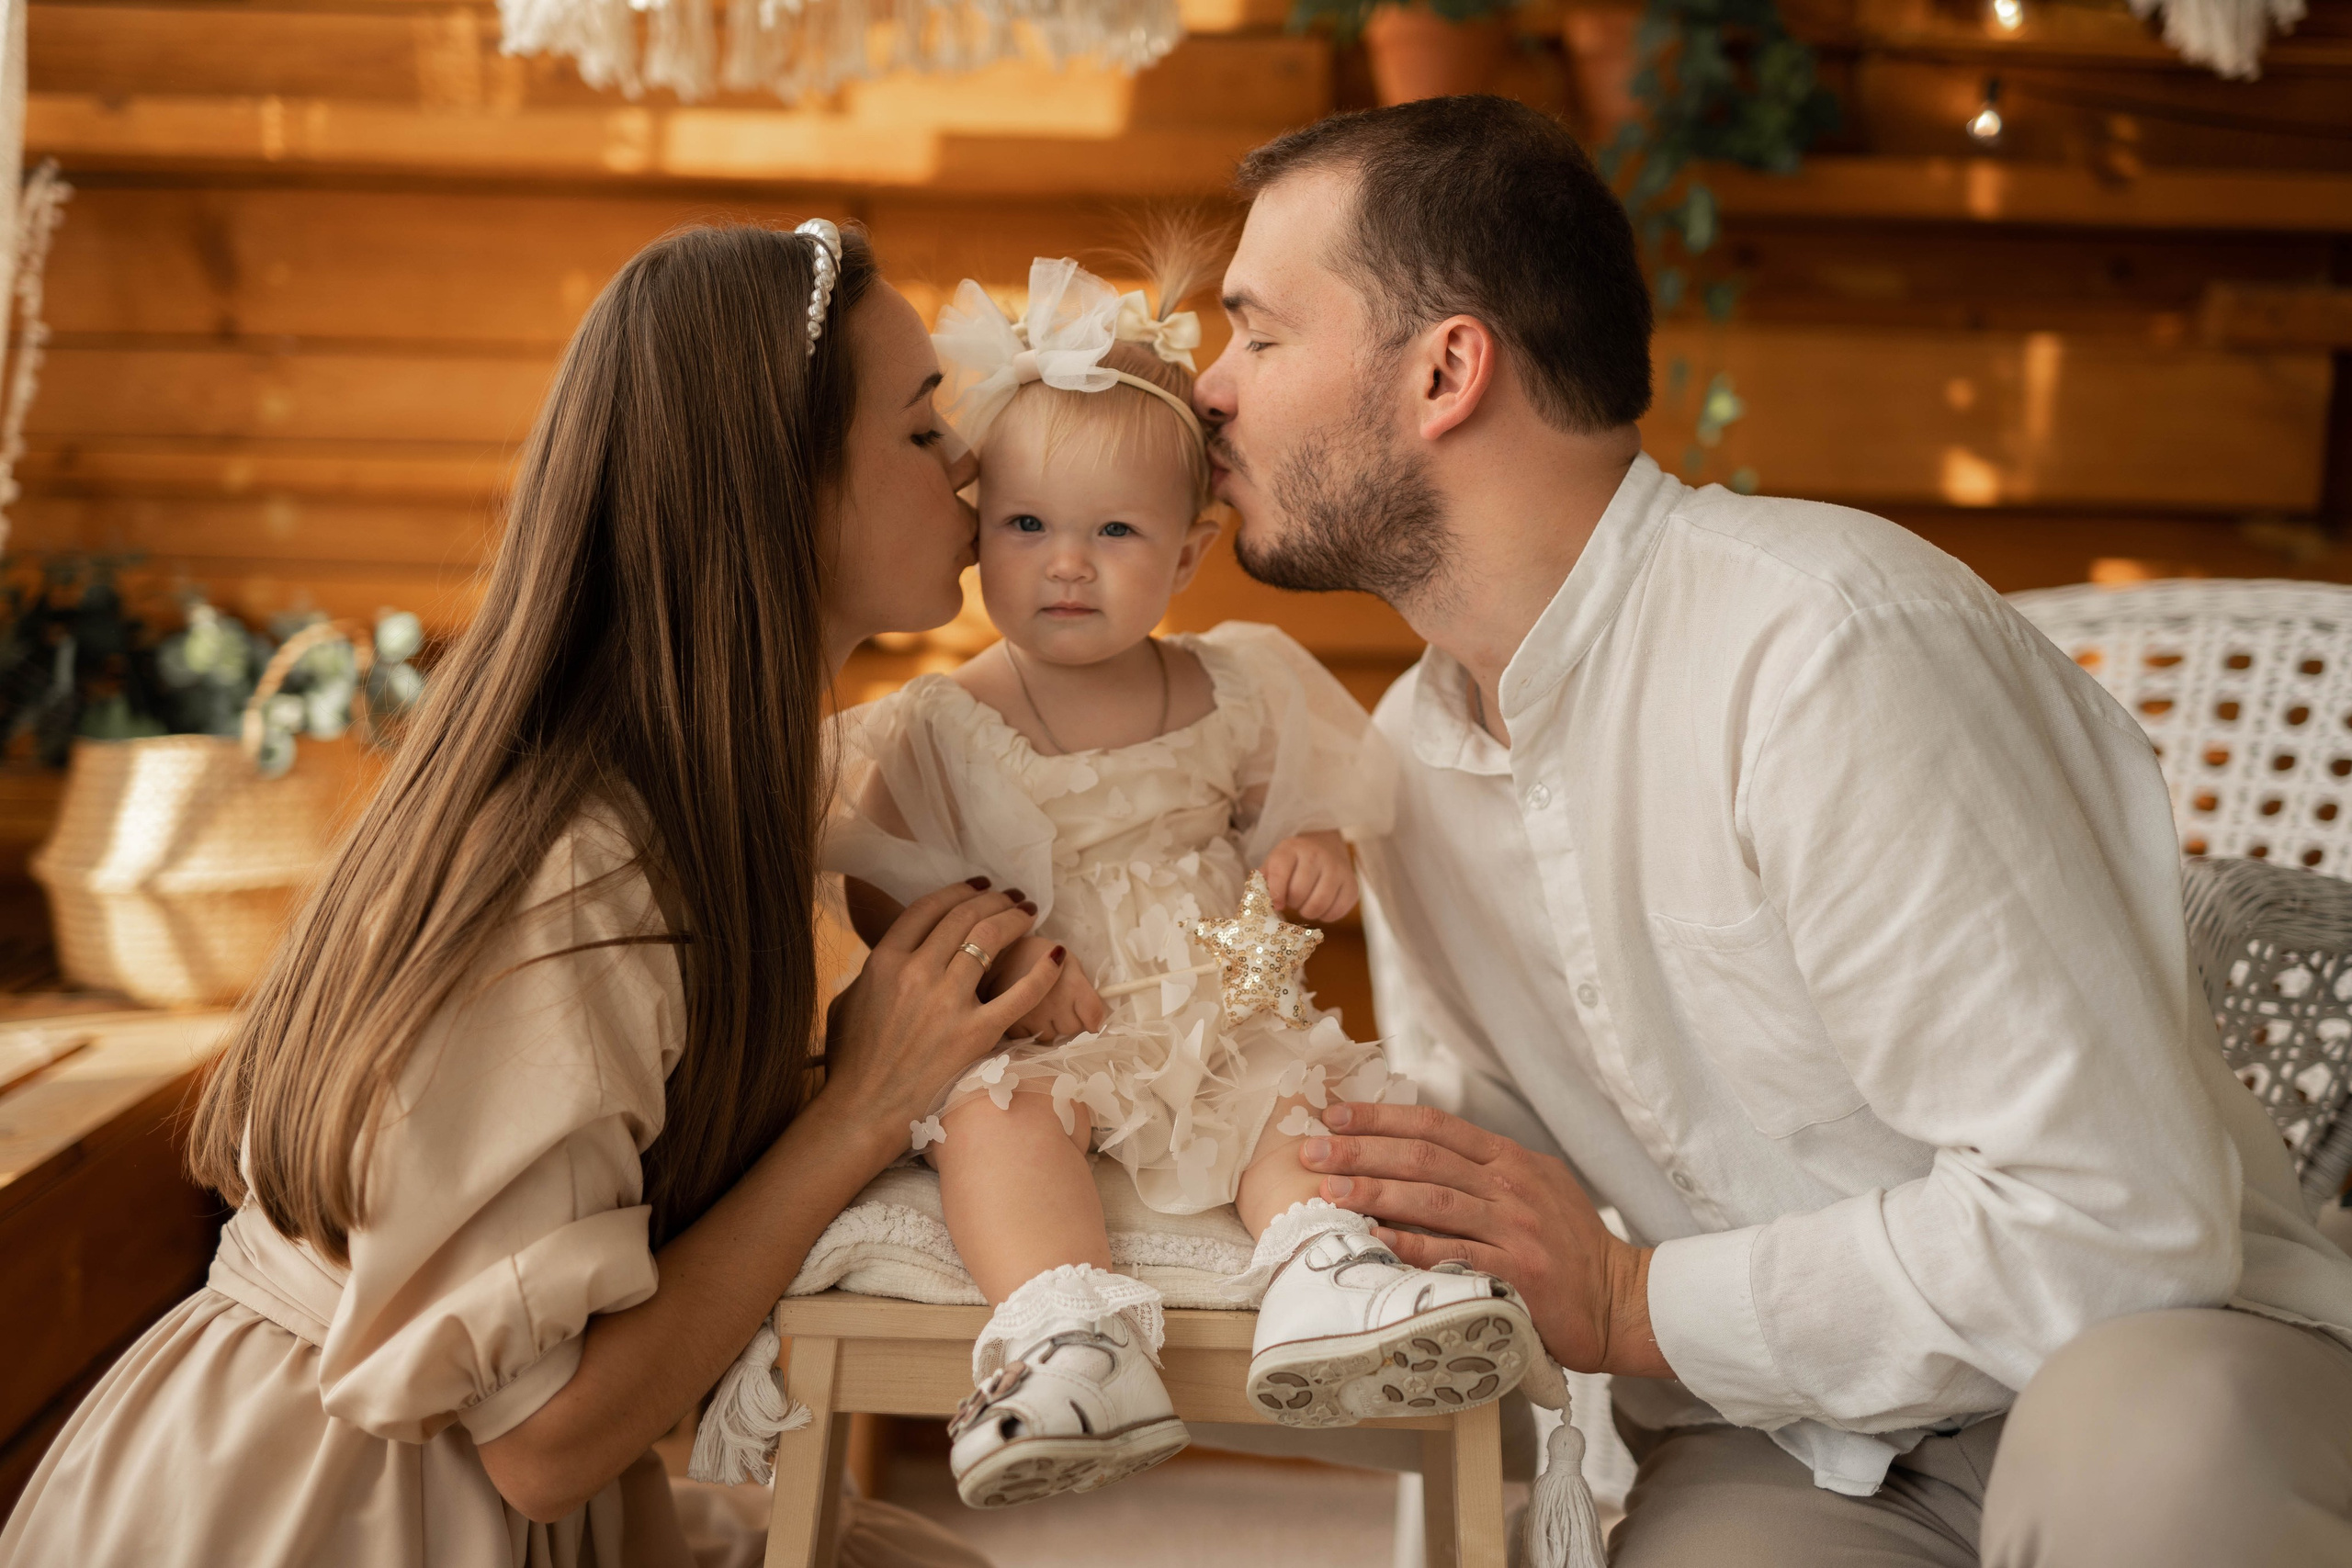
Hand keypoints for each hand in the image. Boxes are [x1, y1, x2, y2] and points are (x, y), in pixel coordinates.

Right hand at [820, 879, 1063, 1144]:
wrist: (863, 1112)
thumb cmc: (852, 1063)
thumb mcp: (848, 1001)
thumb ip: (874, 971)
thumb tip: (894, 955)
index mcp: (884, 962)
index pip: (929, 909)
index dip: (959, 890)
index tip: (979, 886)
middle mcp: (917, 973)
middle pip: (963, 917)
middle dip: (993, 900)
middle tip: (1011, 897)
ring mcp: (948, 1003)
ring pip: (990, 939)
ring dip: (1015, 919)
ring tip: (1028, 914)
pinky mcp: (976, 1034)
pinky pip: (1019, 994)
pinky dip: (1042, 971)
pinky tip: (1057, 955)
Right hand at [987, 934, 1106, 1041]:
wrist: (997, 951)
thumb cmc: (1039, 955)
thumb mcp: (1069, 962)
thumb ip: (1084, 989)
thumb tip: (1096, 1020)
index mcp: (1072, 983)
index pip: (1093, 1014)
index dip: (1093, 1020)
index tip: (1089, 1021)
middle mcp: (1054, 1002)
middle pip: (1072, 1028)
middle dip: (1067, 1019)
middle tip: (1056, 1003)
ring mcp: (1032, 1015)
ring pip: (1051, 1036)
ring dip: (1048, 1026)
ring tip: (1038, 1007)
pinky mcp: (1012, 1024)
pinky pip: (1029, 1039)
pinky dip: (1028, 1029)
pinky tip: (1023, 1012)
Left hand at [1261, 830, 1357, 921]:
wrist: (1325, 846)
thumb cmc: (1293, 862)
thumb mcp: (1274, 864)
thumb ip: (1263, 883)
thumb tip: (1257, 905)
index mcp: (1292, 848)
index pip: (1280, 873)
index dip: (1276, 894)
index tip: (1277, 904)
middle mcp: (1317, 855)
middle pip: (1299, 893)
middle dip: (1293, 903)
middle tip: (1294, 900)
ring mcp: (1338, 869)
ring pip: (1318, 905)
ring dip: (1308, 912)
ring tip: (1306, 904)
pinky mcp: (1352, 885)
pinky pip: (1336, 912)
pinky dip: (1326, 916)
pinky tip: (1322, 907)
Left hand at [1298, 1101, 1669, 1378]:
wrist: (1619, 1299)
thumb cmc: (1568, 1245)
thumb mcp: (1535, 1186)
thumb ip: (1484, 1167)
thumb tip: (1415, 1150)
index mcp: (1510, 1159)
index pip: (1435, 1126)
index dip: (1381, 1117)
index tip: (1336, 1115)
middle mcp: (1510, 1186)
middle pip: (1423, 1157)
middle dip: (1361, 1150)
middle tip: (1312, 1150)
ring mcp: (1514, 1229)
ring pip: (1432, 1200)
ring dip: (1374, 1192)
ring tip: (1328, 1189)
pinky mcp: (1515, 1273)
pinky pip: (1451, 1254)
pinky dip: (1408, 1246)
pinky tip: (1372, 1239)